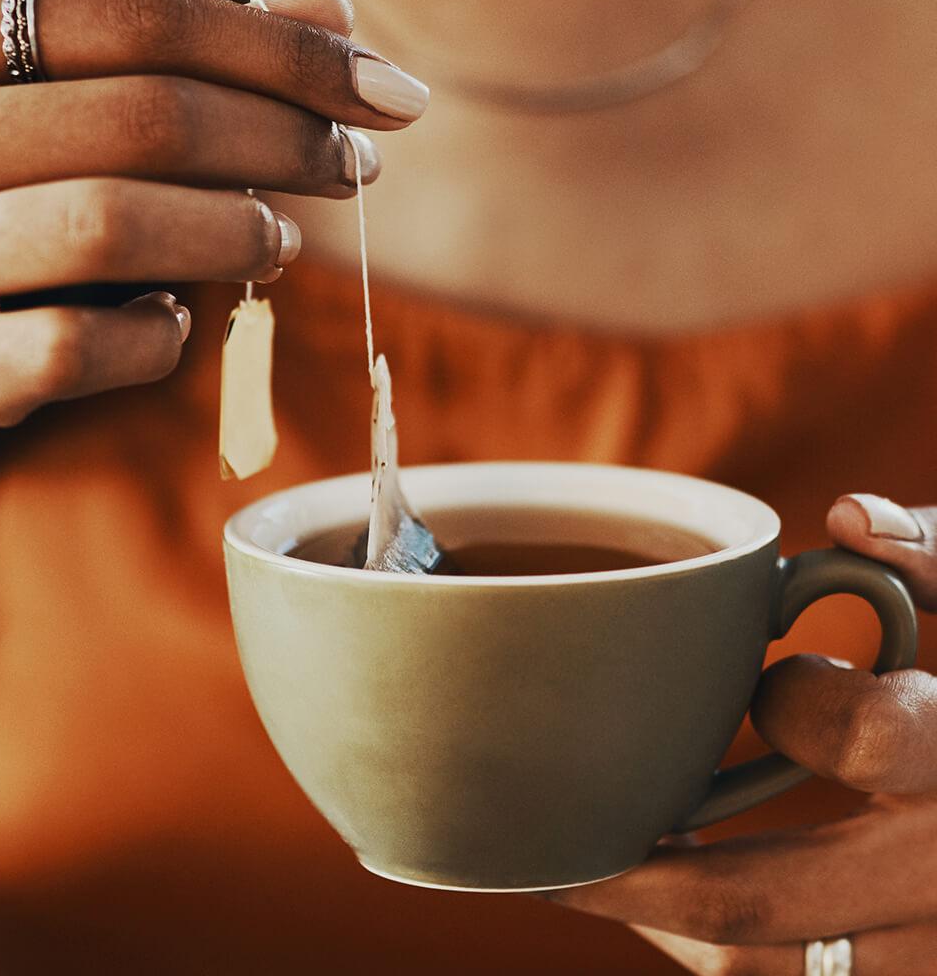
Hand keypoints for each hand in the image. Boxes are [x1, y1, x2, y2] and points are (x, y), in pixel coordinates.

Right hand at [0, 0, 426, 471]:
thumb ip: (121, 47)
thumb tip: (320, 4)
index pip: (139, 20)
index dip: (285, 50)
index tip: (386, 88)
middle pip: (147, 119)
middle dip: (288, 140)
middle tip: (357, 166)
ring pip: (113, 229)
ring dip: (233, 235)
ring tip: (279, 241)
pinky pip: (66, 354)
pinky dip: (150, 341)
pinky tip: (175, 327)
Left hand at [553, 495, 936, 974]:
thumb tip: (848, 515)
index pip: (836, 734)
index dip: (780, 697)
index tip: (757, 677)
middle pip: (760, 907)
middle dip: (636, 877)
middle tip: (546, 841)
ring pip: (778, 975)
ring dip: (679, 931)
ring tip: (604, 876)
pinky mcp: (928, 969)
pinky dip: (744, 959)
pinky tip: (698, 914)